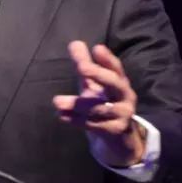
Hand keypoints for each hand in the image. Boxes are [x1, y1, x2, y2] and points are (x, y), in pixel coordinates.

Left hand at [53, 41, 145, 166]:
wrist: (117, 139)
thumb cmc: (103, 104)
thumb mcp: (93, 84)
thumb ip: (84, 65)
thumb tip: (75, 43)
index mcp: (119, 82)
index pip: (115, 67)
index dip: (107, 59)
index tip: (97, 48)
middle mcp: (125, 96)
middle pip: (114, 83)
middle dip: (98, 74)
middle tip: (82, 67)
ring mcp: (122, 114)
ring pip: (99, 108)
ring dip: (77, 104)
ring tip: (56, 101)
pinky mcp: (115, 131)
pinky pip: (95, 125)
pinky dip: (77, 120)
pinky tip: (61, 116)